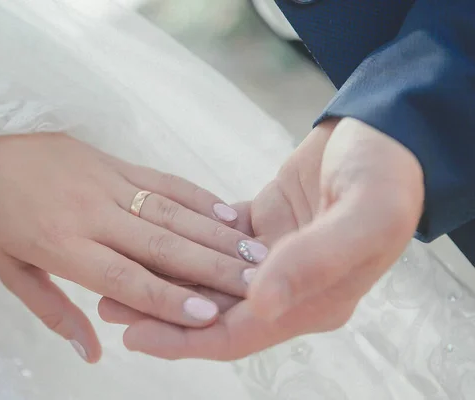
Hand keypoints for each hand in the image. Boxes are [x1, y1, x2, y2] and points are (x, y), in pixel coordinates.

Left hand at [0, 133, 264, 361]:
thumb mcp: (8, 267)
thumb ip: (53, 311)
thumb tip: (94, 352)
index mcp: (62, 244)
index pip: (124, 276)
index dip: (167, 298)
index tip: (209, 314)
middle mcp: (92, 214)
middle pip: (160, 245)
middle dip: (210, 268)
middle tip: (253, 285)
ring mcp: (108, 182)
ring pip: (170, 212)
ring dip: (214, 234)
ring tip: (252, 252)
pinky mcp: (116, 160)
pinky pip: (162, 179)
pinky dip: (196, 195)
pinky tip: (226, 210)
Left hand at [98, 117, 423, 359]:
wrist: (385, 135)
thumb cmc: (385, 177)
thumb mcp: (365, 218)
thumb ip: (314, 263)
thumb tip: (260, 305)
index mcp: (313, 301)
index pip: (237, 334)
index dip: (185, 339)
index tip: (137, 335)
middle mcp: (289, 289)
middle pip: (214, 312)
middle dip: (161, 312)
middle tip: (109, 304)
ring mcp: (273, 260)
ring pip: (207, 281)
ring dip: (164, 280)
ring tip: (115, 278)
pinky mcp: (260, 230)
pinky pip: (212, 246)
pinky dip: (180, 246)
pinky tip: (149, 240)